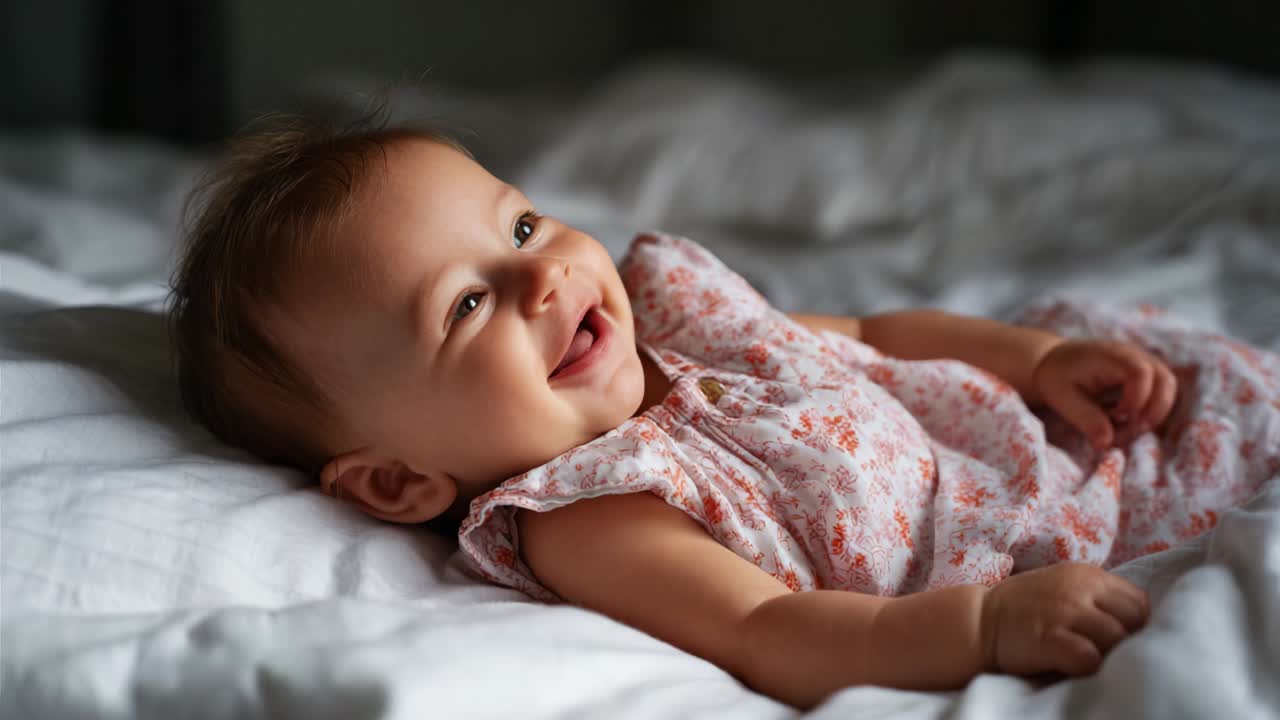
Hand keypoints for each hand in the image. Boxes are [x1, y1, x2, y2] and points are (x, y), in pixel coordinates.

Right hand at [981, 563, 1148, 676]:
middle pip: (1134, 620)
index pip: (1138, 602)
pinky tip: (1074, 664)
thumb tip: (1135, 624)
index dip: (1134, 623)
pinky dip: (1088, 665)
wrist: (980, 619)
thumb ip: (1097, 596)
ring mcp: (1064, 613)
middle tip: (1108, 651)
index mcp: (1088, 576)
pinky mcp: (1049, 639)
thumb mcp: (1065, 586)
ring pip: (1116, 638)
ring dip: (1110, 654)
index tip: (1120, 636)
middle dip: (1127, 639)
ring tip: (1092, 659)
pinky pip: (1089, 657)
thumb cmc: (1027, 607)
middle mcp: (1079, 590)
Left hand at [1031, 339, 1177, 448]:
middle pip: (1165, 379)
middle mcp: (1134, 355)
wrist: (1054, 361)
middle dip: (1154, 411)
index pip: (1140, 372)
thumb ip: (1086, 419)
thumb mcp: (1062, 399)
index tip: (1117, 417)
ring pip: (1169, 386)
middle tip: (1130, 430)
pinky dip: (1153, 409)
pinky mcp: (1147, 373)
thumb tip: (1106, 444)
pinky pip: (1162, 391)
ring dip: (1156, 412)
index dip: (1137, 400)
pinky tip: (1130, 421)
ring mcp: (1143, 362)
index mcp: (1111, 356)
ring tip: (1129, 427)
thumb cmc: (1056, 377)